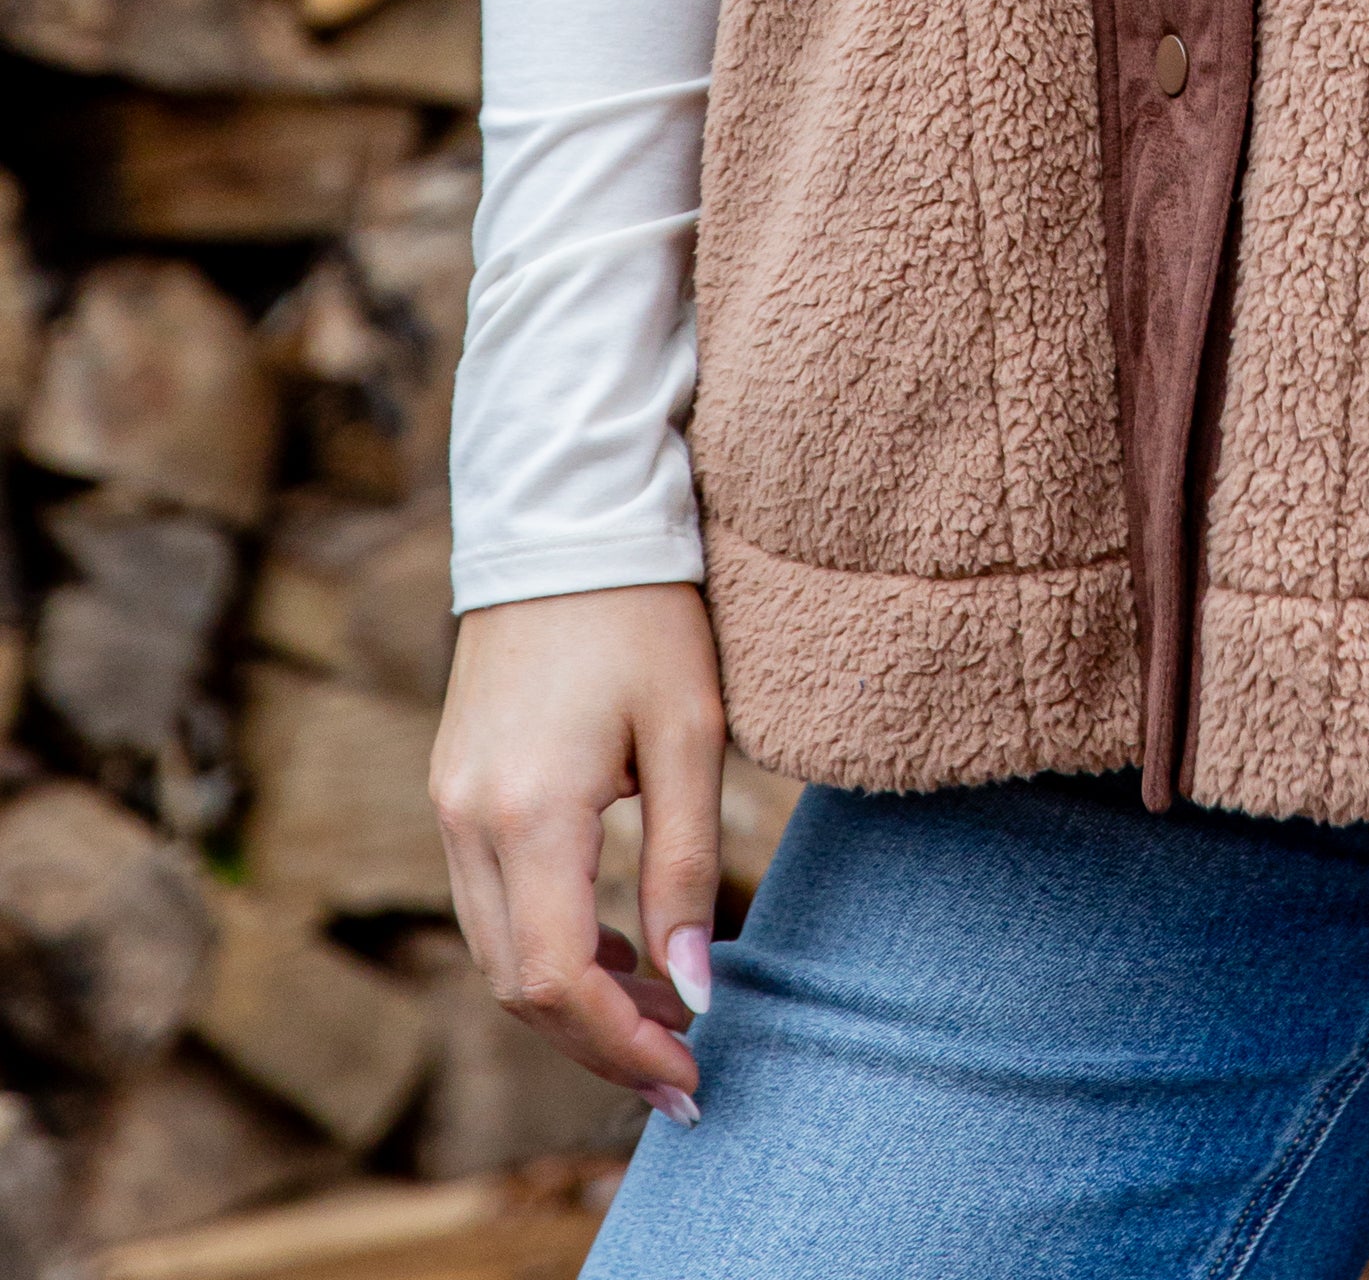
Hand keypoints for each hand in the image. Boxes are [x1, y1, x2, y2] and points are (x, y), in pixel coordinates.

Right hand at [432, 585, 726, 1118]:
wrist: (566, 516)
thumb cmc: (645, 612)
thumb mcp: (690, 732)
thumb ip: (688, 866)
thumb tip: (695, 990)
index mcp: (528, 811)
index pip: (558, 980)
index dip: (622, 1043)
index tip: (693, 1073)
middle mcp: (468, 821)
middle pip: (518, 986)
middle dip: (600, 1044)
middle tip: (685, 1076)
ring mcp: (450, 805)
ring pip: (498, 952)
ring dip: (574, 1002)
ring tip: (664, 1021)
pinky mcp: (455, 787)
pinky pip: (492, 903)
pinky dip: (549, 946)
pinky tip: (617, 949)